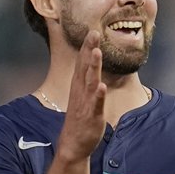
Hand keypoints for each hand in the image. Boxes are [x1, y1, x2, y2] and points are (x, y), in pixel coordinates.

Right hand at [59, 30, 106, 159]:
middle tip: (93, 32)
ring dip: (93, 67)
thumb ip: (87, 78)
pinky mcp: (92, 115)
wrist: (73, 143)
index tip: (92, 29)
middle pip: (85, 67)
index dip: (87, 46)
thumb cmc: (80, 117)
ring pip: (90, 82)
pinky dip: (98, 95)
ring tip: (96, 52)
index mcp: (79, 85)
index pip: (82, 61)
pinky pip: (95, 104)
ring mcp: (86, 102)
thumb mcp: (83, 94)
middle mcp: (81, 91)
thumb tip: (91, 64)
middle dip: (89, 49)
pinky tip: (101, 86)